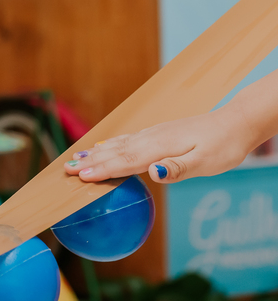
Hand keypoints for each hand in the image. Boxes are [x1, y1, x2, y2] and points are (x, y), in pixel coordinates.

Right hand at [64, 108, 250, 183]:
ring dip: (94, 153)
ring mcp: (152, 134)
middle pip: (114, 152)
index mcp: (159, 148)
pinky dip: (109, 145)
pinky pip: (125, 140)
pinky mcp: (156, 134)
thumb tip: (154, 173)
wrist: (235, 123)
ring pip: (117, 144)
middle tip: (65, 170)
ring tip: (73, 158)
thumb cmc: (223, 147)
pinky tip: (102, 146)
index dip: (102, 170)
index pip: (124, 161)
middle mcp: (150, 138)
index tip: (80, 177)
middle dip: (89, 161)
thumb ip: (177, 168)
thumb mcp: (206, 162)